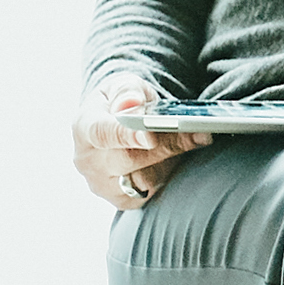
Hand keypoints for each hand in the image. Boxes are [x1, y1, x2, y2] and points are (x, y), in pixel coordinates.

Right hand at [75, 81, 208, 210]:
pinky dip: (168, 174)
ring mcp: (102, 184)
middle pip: (130, 160)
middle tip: (200, 133)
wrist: (116, 124)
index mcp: (84, 127)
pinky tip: (178, 157)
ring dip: (173, 159)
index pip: (102, 134)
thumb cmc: (121, 101)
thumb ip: (127, 91)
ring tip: (197, 139)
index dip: (126, 136)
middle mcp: (88, 161)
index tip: (151, 136)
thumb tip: (130, 105)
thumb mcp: (123, 84)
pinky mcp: (122, 199)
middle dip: (167, 145)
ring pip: (144, 179)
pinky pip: (151, 192)